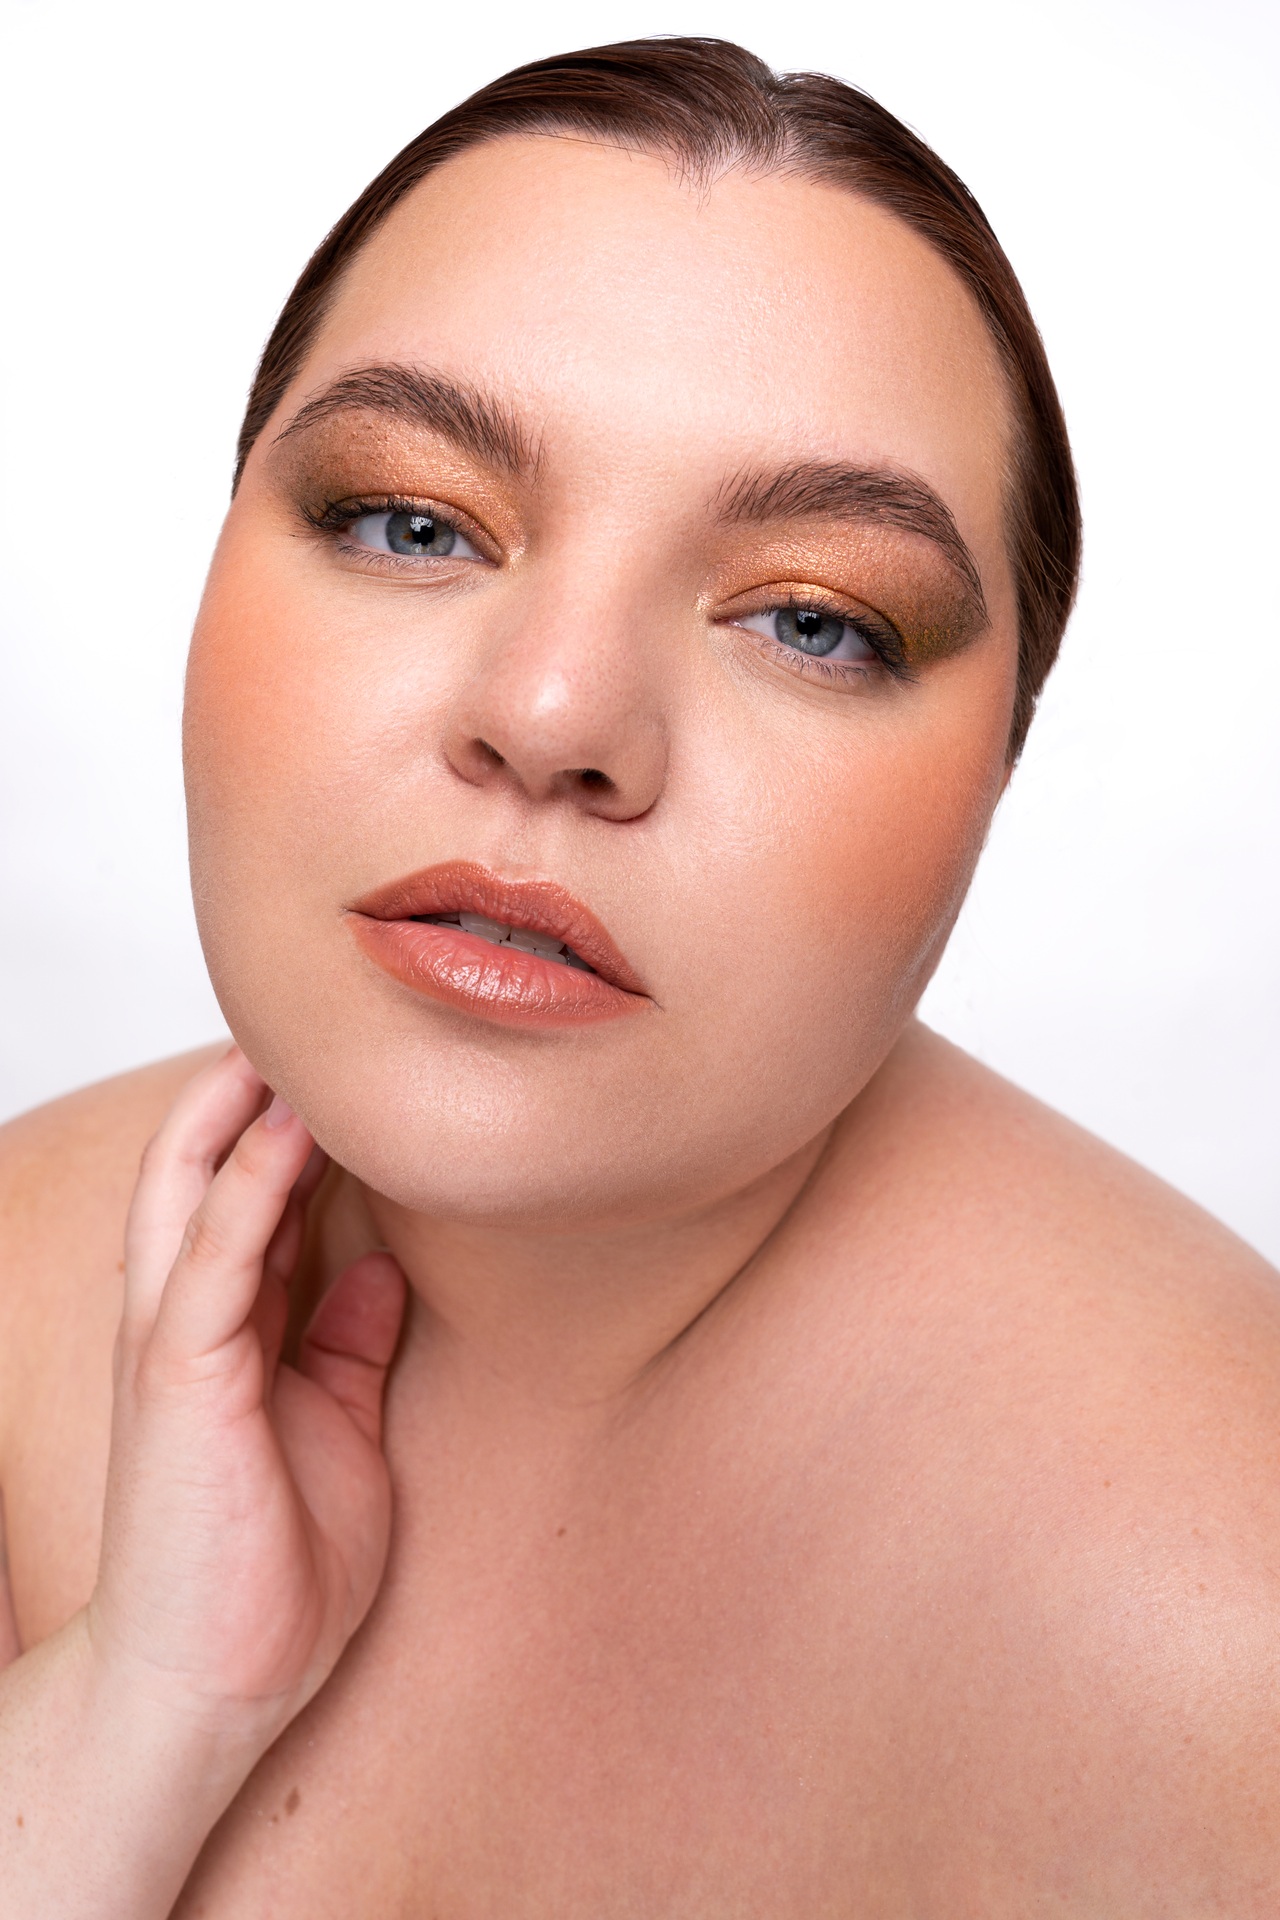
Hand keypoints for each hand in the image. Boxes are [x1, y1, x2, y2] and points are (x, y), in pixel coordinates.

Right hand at [87, 1045, 405, 1746]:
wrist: (209, 1688)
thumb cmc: (269, 1572)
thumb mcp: (337, 1432)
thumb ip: (349, 1347)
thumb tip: (384, 1268)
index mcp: (231, 1333)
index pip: (255, 1200)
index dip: (293, 1128)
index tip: (352, 1067)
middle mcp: (192, 1321)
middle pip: (200, 1169)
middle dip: (244, 1090)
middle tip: (305, 1017)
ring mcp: (178, 1342)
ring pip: (194, 1188)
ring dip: (240, 1106)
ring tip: (291, 1030)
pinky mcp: (182, 1374)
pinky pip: (217, 1256)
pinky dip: (251, 1183)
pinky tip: (290, 1127)